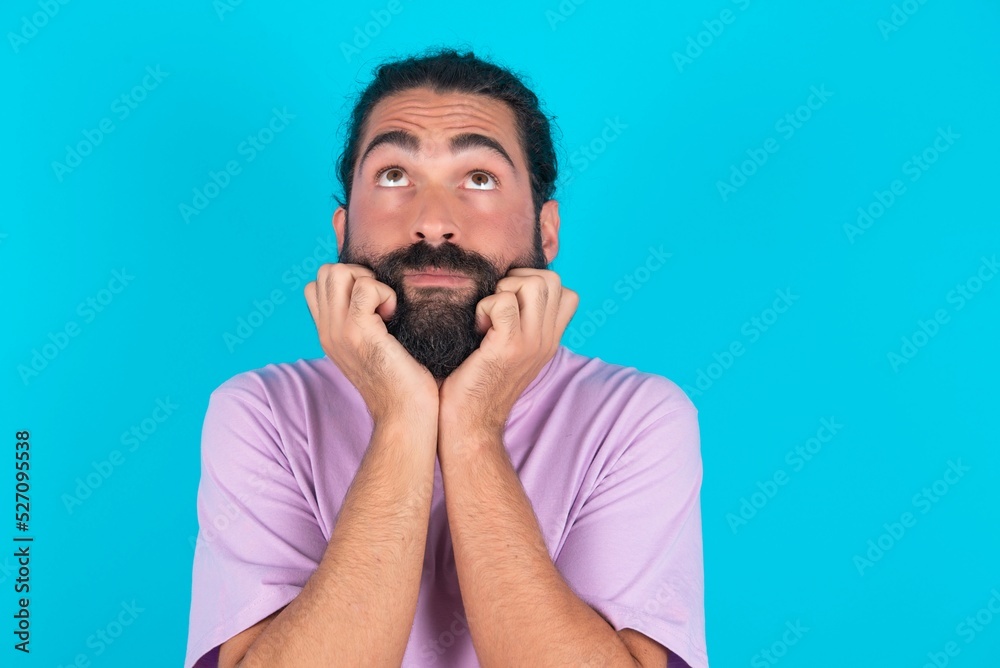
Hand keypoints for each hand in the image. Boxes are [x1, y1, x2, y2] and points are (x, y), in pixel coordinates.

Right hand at [305, 263, 438, 425]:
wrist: (404, 415)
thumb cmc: (401, 384)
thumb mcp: (372, 350)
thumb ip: (364, 325)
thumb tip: (377, 298)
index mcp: (329, 334)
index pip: (317, 286)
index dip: (347, 283)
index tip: (372, 304)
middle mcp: (327, 331)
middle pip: (325, 272)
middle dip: (357, 274)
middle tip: (379, 302)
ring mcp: (338, 331)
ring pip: (337, 272)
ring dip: (368, 281)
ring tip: (384, 308)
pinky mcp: (358, 332)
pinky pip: (364, 287)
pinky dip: (384, 293)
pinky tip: (393, 315)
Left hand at [438, 268, 577, 439]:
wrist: (470, 425)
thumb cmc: (478, 387)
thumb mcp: (509, 354)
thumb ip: (517, 326)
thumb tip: (504, 292)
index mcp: (549, 340)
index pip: (566, 293)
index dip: (535, 284)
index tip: (510, 304)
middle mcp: (547, 340)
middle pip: (551, 280)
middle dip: (518, 280)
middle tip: (496, 305)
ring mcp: (532, 343)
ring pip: (533, 284)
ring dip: (503, 291)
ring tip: (488, 316)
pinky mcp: (509, 347)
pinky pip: (504, 302)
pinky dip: (486, 306)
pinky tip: (477, 327)